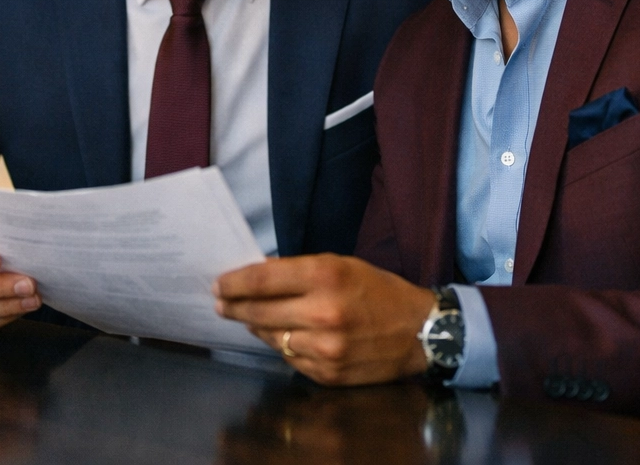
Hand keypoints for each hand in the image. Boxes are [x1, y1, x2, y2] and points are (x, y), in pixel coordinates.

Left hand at [213, 254, 434, 384]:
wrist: (421, 332)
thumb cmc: (379, 291)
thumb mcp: (342, 265)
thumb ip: (300, 271)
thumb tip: (258, 277)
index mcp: (326, 276)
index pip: (263, 280)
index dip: (234, 283)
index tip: (218, 285)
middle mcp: (323, 313)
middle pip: (259, 311)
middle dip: (234, 307)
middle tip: (221, 303)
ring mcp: (325, 348)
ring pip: (271, 337)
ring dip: (257, 327)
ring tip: (250, 318)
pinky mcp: (328, 373)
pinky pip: (290, 358)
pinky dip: (284, 345)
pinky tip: (285, 335)